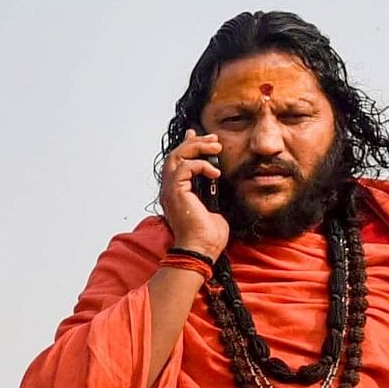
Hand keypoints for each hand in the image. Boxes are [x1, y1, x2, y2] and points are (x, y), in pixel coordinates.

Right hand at [158, 132, 230, 261]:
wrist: (201, 249)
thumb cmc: (207, 236)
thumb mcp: (214, 207)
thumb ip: (212, 192)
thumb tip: (218, 182)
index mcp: (177, 192)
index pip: (178, 162)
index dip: (190, 146)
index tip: (206, 138)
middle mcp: (169, 189)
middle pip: (176, 154)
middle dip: (196, 142)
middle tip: (214, 139)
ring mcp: (170, 190)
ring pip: (177, 155)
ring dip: (198, 147)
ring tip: (216, 147)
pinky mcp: (175, 191)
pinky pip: (186, 167)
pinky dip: (202, 165)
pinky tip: (216, 173)